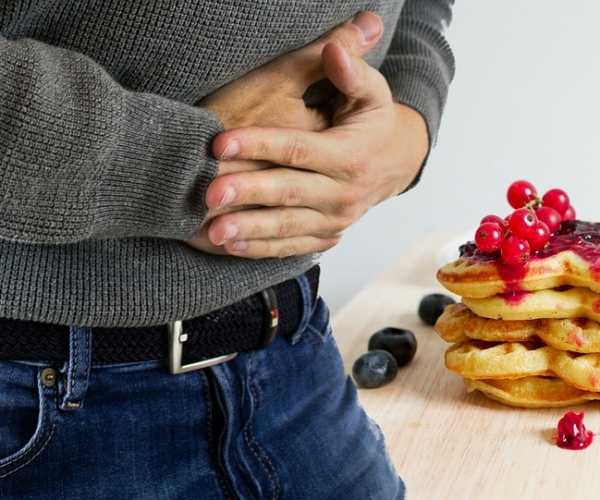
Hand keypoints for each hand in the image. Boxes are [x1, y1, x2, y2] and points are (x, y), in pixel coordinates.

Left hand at [187, 12, 383, 253]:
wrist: (397, 164)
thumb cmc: (375, 123)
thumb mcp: (373, 94)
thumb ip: (353, 72)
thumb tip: (333, 47)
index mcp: (349, 156)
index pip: (298, 150)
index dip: (259, 144)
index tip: (220, 142)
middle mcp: (343, 193)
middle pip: (288, 192)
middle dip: (248, 193)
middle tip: (209, 194)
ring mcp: (335, 219)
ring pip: (287, 226)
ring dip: (250, 230)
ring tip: (215, 231)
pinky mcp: (327, 235)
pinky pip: (293, 246)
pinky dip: (262, 249)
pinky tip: (232, 247)